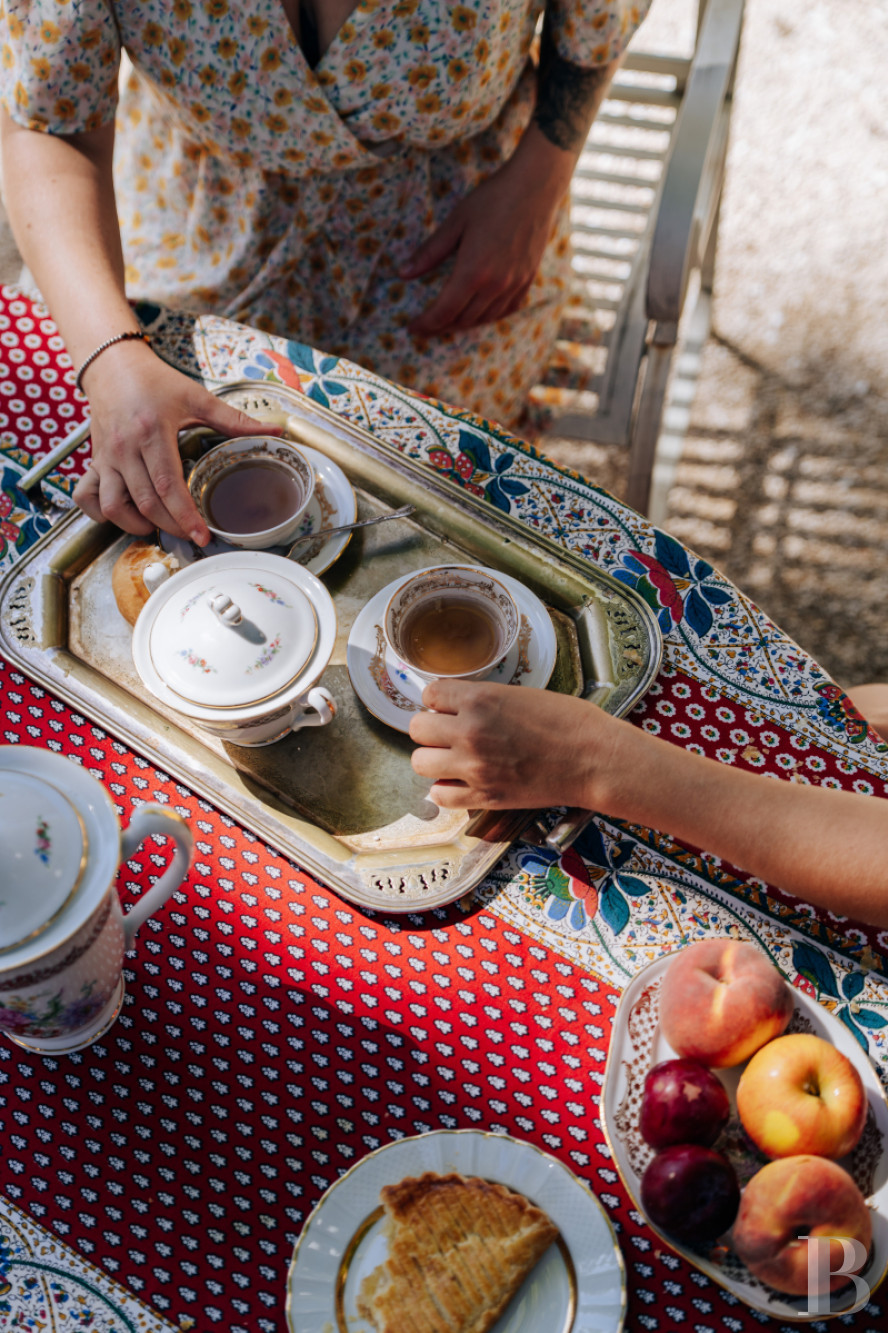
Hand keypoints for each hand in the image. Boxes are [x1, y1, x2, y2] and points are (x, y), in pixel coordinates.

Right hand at [72, 343, 273, 543]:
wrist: (112, 365)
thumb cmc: (154, 381)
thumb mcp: (196, 397)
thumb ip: (234, 420)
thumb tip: (274, 431)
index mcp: (152, 433)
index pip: (168, 485)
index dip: (185, 516)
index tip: (202, 535)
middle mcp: (125, 449)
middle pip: (145, 502)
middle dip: (171, 526)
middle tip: (191, 536)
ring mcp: (106, 457)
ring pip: (114, 505)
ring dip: (136, 525)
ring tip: (160, 526)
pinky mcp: (94, 461)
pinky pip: (87, 496)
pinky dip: (102, 513)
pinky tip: (125, 516)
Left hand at [402, 125, 573, 334]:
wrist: (535, 187)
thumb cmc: (492, 199)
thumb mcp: (455, 222)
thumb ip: (430, 252)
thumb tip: (403, 274)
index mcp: (473, 272)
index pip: (444, 312)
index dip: (426, 324)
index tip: (412, 328)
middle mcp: (495, 285)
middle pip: (463, 320)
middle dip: (441, 326)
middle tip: (426, 324)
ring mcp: (515, 284)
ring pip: (485, 318)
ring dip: (463, 323)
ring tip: (448, 320)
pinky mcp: (527, 280)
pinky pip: (506, 310)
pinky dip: (489, 315)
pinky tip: (479, 311)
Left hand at [409, 678, 613, 809]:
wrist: (594, 758)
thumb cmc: (568, 721)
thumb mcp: (520, 694)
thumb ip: (483, 700)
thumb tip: (457, 707)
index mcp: (480, 700)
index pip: (430, 694)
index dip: (439, 700)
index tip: (449, 707)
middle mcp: (470, 733)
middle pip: (417, 728)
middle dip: (431, 728)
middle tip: (449, 732)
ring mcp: (474, 768)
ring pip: (420, 762)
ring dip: (433, 758)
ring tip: (452, 757)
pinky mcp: (485, 797)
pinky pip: (440, 796)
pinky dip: (446, 789)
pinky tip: (461, 781)